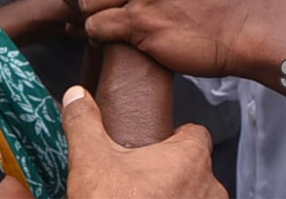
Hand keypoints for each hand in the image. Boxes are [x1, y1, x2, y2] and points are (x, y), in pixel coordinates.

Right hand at [61, 85, 226, 198]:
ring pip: (194, 198)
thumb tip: (76, 97)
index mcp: (190, 158)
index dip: (174, 137)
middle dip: (170, 174)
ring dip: (175, 198)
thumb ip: (84, 123)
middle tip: (139, 180)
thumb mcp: (91, 162)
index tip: (152, 145)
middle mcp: (209, 189)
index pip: (195, 133)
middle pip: (194, 168)